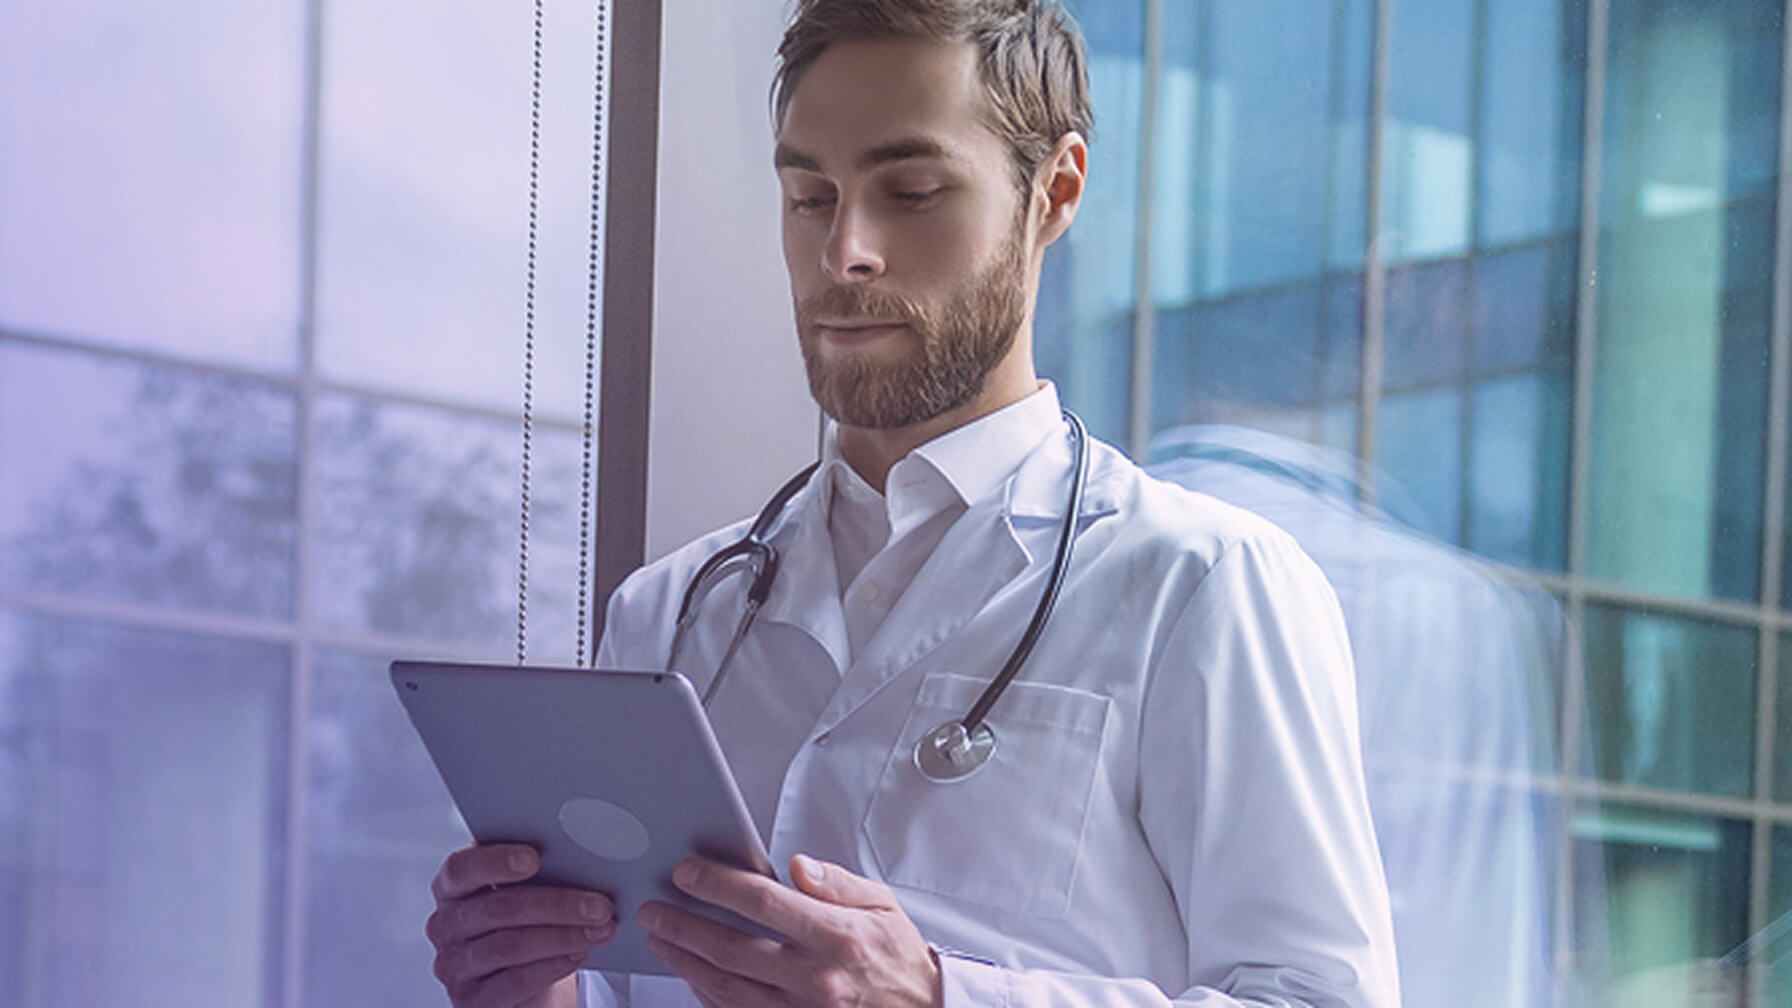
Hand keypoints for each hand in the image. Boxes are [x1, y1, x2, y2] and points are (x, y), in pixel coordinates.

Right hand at [426, 843, 617, 1007]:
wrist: (526, 980)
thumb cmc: (528, 923)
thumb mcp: (527, 893)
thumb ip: (537, 871)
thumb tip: (578, 852)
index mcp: (452, 888)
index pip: (461, 868)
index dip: (495, 861)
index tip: (534, 857)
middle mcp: (444, 926)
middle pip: (498, 909)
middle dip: (556, 905)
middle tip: (600, 905)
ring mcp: (453, 966)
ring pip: (510, 946)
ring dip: (563, 936)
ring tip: (600, 930)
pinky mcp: (469, 1000)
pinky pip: (514, 982)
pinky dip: (552, 966)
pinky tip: (578, 955)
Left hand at [639, 854, 940, 1007]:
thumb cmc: (899, 958)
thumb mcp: (883, 904)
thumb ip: (837, 883)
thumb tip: (797, 866)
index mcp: (838, 937)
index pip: (764, 903)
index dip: (717, 885)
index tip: (686, 873)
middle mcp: (816, 979)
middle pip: (731, 949)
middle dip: (683, 926)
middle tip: (653, 909)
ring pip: (725, 988)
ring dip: (684, 961)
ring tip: (660, 938)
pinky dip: (706, 994)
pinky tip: (690, 973)